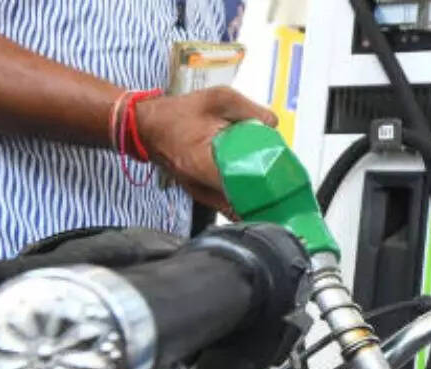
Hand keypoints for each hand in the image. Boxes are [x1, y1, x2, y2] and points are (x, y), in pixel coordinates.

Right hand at [135, 86, 277, 213]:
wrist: (145, 125)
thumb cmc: (178, 113)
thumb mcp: (217, 99)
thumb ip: (248, 109)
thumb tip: (273, 125)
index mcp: (204, 163)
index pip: (242, 187)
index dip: (266, 186)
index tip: (284, 180)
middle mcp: (202, 186)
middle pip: (243, 201)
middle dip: (266, 195)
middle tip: (285, 184)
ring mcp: (201, 194)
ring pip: (236, 206)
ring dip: (256, 198)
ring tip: (275, 187)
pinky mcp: (202, 194)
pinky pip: (228, 202)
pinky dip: (243, 197)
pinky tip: (257, 188)